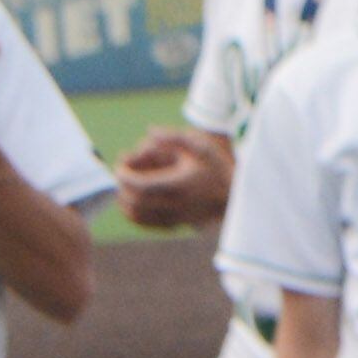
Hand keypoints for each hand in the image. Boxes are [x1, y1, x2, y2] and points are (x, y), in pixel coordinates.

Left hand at [111, 124, 230, 230]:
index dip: (124, 176)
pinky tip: (134, 196)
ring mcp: (174, 218)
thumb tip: (149, 132)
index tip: (121, 165)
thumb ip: (173, 136)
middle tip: (122, 172)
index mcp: (179, 186)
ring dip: (124, 200)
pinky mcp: (174, 225)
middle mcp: (175, 206)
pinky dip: (132, 211)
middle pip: (134, 203)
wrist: (236, 193)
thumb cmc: (216, 165)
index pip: (140, 187)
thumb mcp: (199, 143)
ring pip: (136, 216)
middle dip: (121, 186)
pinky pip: (145, 223)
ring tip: (126, 183)